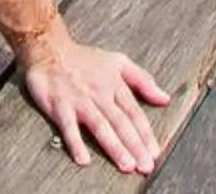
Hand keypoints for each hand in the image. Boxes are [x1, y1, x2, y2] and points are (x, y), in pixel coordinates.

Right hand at [18, 31, 170, 173]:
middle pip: (120, 122)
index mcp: (114, 84)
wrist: (50, 50)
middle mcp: (99, 93)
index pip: (134, 112)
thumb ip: (143, 80)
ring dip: (113, 146)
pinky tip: (83, 159)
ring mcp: (79, 100)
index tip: (155, 152)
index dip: (145, 133)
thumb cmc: (86, 59)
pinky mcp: (59, 105)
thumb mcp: (119, 62)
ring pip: (99, 125)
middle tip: (145, 165)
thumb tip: (165, 98)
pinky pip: (68, 126)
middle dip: (134, 145)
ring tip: (125, 165)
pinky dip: (75, 142)